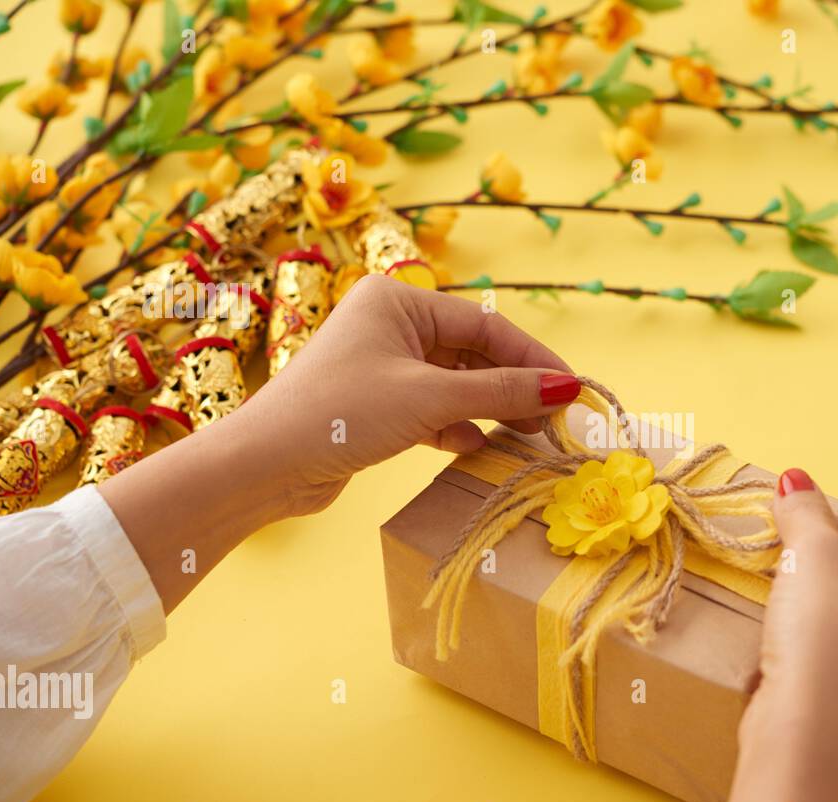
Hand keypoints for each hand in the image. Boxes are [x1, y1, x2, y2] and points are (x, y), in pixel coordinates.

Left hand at [224, 273, 578, 516]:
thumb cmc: (340, 414)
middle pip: (473, 354)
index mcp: (397, 300)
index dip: (532, 358)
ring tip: (524, 437)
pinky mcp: (377, 406)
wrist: (265, 466)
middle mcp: (390, 325)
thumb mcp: (430, 398)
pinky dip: (457, 427)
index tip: (572, 390)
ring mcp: (383, 366)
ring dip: (489, 410)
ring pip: (456, 384)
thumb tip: (567, 387)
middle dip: (513, 388)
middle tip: (553, 420)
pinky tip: (474, 447)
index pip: (485, 325)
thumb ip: (502, 392)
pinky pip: (434, 409)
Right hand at [706, 467, 837, 801]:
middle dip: (834, 587)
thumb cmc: (822, 639)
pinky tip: (801, 681)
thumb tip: (795, 480)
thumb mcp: (810, 557)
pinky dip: (832, 687)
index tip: (790, 532)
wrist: (804, 745)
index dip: (828, 533)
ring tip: (789, 630)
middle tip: (788, 580)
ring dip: (834, 636)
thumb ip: (806, 513)